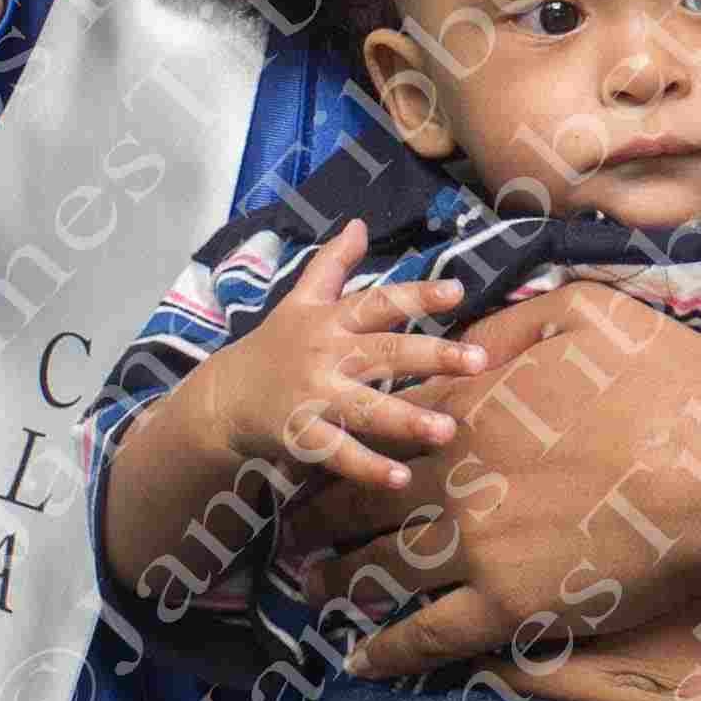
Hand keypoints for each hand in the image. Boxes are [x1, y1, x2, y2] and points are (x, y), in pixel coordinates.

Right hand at [216, 225, 482, 495]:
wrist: (223, 397)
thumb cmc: (274, 344)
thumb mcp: (299, 299)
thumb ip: (332, 263)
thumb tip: (360, 222)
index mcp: (330, 320)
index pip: (379, 302)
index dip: (417, 294)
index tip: (458, 290)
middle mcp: (325, 355)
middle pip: (383, 353)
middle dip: (431, 356)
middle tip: (478, 360)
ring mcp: (313, 397)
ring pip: (365, 408)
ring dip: (406, 420)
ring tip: (448, 430)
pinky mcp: (300, 436)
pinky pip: (338, 453)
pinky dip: (368, 468)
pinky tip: (401, 478)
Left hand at [277, 284, 700, 680]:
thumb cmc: (673, 384)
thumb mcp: (588, 313)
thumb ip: (506, 327)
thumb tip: (455, 346)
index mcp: (471, 404)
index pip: (377, 430)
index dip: (340, 449)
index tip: (318, 461)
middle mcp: (456, 476)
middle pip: (358, 503)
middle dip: (315, 522)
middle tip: (291, 536)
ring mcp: (478, 546)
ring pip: (377, 573)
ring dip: (336, 584)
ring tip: (315, 591)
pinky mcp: (510, 606)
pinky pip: (426, 635)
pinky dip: (385, 649)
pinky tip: (359, 658)